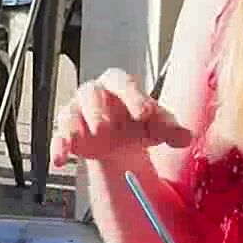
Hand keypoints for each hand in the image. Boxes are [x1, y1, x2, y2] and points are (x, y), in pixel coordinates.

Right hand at [50, 68, 192, 166]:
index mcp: (119, 86)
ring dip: (77, 124)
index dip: (132, 96)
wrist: (122, 142)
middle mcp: (95, 95)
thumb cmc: (140, 125)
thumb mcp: (159, 126)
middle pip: (90, 92)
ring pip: (70, 113)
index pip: (122, 82)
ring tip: (92, 137)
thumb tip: (185, 137)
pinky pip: (58, 138)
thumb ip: (172, 130)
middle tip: (109, 126)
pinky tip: (60, 160)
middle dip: (99, 108)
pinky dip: (58, 148)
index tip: (144, 113)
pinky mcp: (66, 134)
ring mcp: (77, 113)